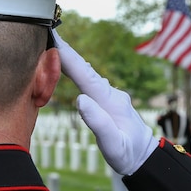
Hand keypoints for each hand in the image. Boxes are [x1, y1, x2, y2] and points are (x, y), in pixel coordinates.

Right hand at [54, 30, 155, 175]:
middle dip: (65, 52)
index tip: (53, 37)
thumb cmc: (129, 154)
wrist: (145, 159)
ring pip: (86, 74)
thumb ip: (99, 123)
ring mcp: (111, 96)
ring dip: (69, 59)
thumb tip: (81, 99)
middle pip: (85, 70)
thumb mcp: (114, 145)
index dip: (68, 56)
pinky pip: (89, 81)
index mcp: (111, 102)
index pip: (86, 75)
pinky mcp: (108, 101)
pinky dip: (76, 71)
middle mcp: (111, 94)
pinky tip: (66, 65)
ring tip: (49, 44)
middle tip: (45, 31)